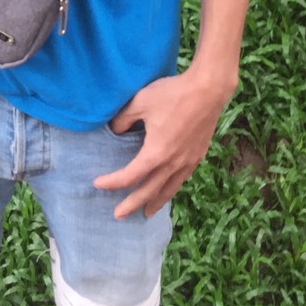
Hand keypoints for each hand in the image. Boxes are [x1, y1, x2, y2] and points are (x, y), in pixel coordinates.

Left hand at [93, 67, 235, 218]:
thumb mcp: (140, 102)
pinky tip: (168, 189)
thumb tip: (114, 131)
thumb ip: (123, 119)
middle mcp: (172, 163)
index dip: (112, 182)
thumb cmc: (172, 95)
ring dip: (155, 203)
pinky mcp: (198, 156)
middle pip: (149, 191)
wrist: (208, 90)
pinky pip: (181, 180)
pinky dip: (171, 189)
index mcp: (156, 153)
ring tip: (146, 213)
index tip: (98, 183)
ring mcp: (188, 162)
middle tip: (118, 216)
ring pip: (169, 190)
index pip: (129, 176)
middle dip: (132, 204)